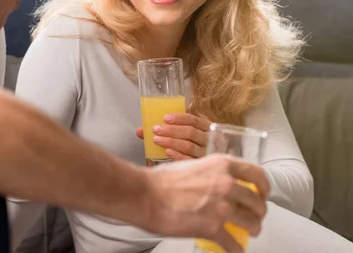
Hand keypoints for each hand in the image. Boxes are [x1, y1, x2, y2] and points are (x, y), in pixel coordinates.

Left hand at [136, 113, 211, 159]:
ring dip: (171, 142)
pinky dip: (178, 155)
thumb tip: (139, 131)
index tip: (165, 118)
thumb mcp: (182, 134)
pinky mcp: (202, 165)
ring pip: (189, 146)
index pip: (193, 119)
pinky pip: (190, 160)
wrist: (209, 168)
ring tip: (157, 140)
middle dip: (171, 130)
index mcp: (205, 127)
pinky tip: (167, 152)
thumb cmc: (191, 144)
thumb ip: (162, 131)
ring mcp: (207, 153)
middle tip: (156, 129)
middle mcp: (208, 139)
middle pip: (190, 132)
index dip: (179, 118)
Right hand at [142, 154, 269, 252]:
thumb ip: (210, 173)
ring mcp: (222, 207)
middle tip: (254, 216)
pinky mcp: (213, 228)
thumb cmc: (161, 180)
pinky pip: (233, 243)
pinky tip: (234, 249)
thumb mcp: (192, 165)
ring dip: (253, 229)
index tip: (262, 193)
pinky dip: (236, 248)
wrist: (145, 195)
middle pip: (257, 202)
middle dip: (259, 212)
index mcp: (221, 165)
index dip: (264, 187)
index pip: (257, 174)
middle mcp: (226, 184)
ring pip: (251, 223)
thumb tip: (217, 183)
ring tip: (249, 232)